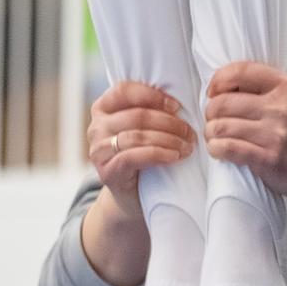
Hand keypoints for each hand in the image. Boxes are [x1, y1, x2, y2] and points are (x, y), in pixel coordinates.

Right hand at [87, 80, 196, 220]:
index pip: (124, 90)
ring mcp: (98, 150)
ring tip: (187, 145)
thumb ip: (148, 111)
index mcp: (102, 108)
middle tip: (190, 132)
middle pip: (136, 115)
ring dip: (168, 139)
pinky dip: (158, 154)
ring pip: (137, 136)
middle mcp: (96, 126)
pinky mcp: (107, 171)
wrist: (131, 195)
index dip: (153, 96)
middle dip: (169, 122)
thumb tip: (177, 101)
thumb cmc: (141, 155)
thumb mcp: (140, 128)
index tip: (177, 107)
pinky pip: (134, 157)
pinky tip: (175, 156)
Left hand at [203, 60, 286, 200]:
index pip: (241, 71)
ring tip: (214, 135)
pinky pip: (230, 149)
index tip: (213, 91)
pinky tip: (217, 149)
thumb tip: (224, 84)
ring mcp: (275, 135)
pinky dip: (216, 148)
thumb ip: (265, 85)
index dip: (218, 80)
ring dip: (211, 132)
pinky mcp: (269, 159)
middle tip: (213, 119)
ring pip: (222, 127)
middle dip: (211, 112)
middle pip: (224, 103)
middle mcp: (281, 108)